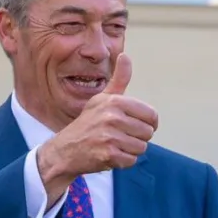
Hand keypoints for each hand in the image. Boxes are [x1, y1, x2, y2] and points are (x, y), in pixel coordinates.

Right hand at [38, 54, 157, 193]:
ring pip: (141, 148)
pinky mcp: (108, 154)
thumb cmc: (89, 122)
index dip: (148, 123)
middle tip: (119, 136)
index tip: (135, 125)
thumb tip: (125, 56)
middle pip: (148, 133)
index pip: (152, 116)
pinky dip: (123, 161)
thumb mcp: (102, 98)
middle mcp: (112, 117)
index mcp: (115, 102)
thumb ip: (119, 80)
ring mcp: (110, 136)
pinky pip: (131, 160)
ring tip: (114, 145)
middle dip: (137, 138)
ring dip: (130, 150)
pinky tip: (110, 154)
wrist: (65, 149)